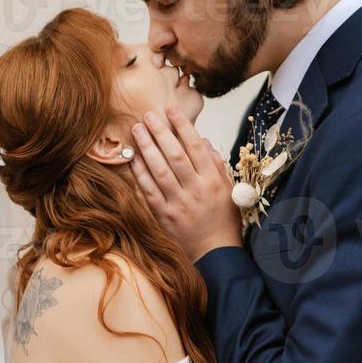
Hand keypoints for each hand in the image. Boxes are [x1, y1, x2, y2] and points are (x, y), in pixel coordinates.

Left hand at [130, 106, 243, 261]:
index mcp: (213, 181)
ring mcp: (179, 203)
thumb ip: (216, 165)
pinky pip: (149, 190)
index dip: (183, 127)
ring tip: (137, 129)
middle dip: (160, 132)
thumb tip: (203, 142)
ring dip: (147, 147)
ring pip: (160, 170)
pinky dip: (140, 172)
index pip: (196, 147)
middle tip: (148, 114)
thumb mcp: (228, 190)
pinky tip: (133, 157)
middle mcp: (196, 190)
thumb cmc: (223, 219)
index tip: (171, 110)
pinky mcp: (164, 215)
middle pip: (175, 155)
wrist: (215, 252)